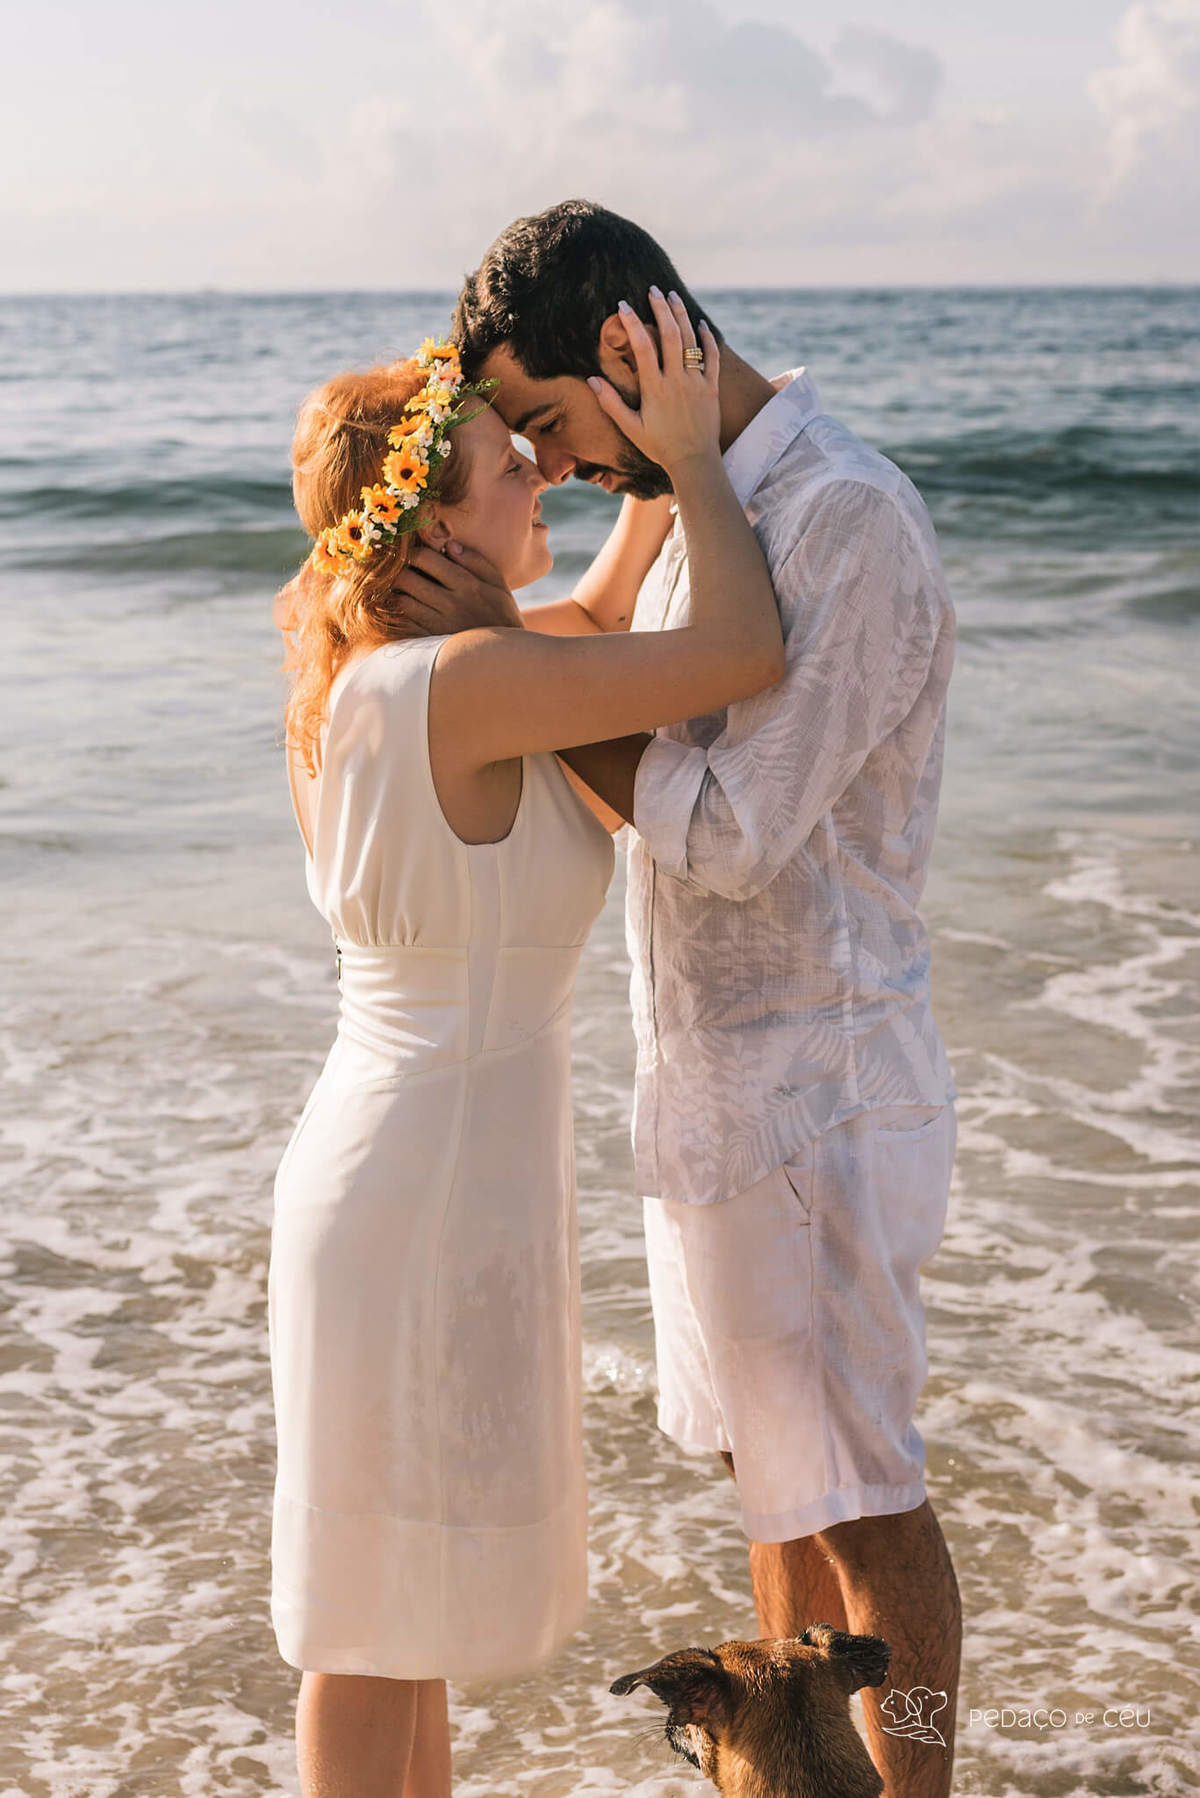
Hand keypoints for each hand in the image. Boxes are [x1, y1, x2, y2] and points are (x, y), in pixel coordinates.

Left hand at [390, 542, 524, 636]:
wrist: (503, 654)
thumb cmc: (501, 615)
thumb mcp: (499, 585)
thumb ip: (477, 562)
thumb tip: (449, 545)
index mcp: (468, 586)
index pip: (426, 559)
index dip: (415, 552)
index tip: (417, 554)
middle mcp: (451, 605)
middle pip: (407, 579)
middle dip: (401, 570)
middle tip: (405, 570)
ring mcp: (439, 624)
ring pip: (403, 601)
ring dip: (399, 592)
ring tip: (406, 588)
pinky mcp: (431, 639)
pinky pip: (405, 622)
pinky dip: (403, 612)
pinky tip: (410, 607)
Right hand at [587, 290, 719, 477]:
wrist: (695, 462)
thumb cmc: (659, 447)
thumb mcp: (631, 428)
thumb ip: (611, 403)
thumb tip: (592, 381)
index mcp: (655, 388)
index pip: (642, 346)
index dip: (632, 323)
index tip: (623, 305)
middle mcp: (677, 380)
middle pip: (670, 334)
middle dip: (661, 308)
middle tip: (653, 290)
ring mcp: (697, 382)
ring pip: (690, 340)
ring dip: (682, 315)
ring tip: (673, 296)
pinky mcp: (712, 388)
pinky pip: (712, 356)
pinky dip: (706, 338)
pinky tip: (699, 324)